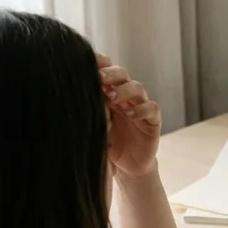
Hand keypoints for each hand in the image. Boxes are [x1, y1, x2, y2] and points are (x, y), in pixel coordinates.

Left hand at [98, 54, 161, 177]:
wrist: (126, 166)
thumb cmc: (107, 144)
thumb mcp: (94, 127)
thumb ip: (90, 112)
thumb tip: (75, 97)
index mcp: (109, 93)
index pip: (106, 71)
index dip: (100, 63)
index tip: (89, 61)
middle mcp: (125, 96)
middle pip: (122, 74)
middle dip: (111, 74)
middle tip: (99, 79)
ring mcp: (140, 107)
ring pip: (137, 88)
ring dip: (124, 90)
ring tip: (112, 98)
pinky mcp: (152, 120)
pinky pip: (151, 108)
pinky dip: (142, 109)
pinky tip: (130, 115)